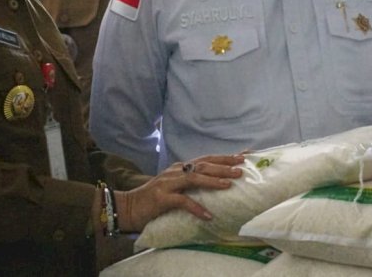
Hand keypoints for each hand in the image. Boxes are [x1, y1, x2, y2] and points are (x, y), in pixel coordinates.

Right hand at [116, 153, 243, 231]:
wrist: (128, 207)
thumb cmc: (154, 200)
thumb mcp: (174, 187)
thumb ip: (191, 183)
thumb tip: (215, 185)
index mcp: (180, 168)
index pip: (206, 159)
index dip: (224, 157)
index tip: (242, 156)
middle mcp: (175, 171)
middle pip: (203, 165)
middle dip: (223, 166)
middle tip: (241, 169)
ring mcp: (168, 183)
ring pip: (194, 178)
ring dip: (212, 180)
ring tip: (229, 184)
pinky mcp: (162, 198)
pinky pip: (182, 201)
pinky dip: (196, 207)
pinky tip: (208, 215)